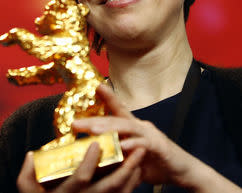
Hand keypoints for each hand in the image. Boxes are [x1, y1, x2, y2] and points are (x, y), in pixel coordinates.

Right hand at [17, 142, 145, 192]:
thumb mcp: (27, 191)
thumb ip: (26, 174)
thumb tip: (31, 154)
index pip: (81, 178)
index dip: (89, 161)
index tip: (96, 143)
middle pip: (110, 186)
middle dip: (126, 167)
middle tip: (137, 148)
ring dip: (133, 175)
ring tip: (141, 156)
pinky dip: (131, 186)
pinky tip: (136, 172)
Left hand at [72, 84, 203, 186]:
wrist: (185, 172)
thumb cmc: (156, 163)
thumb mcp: (132, 158)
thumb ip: (117, 154)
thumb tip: (96, 158)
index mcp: (133, 127)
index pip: (118, 110)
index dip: (108, 97)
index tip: (97, 86)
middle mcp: (141, 126)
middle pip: (115, 120)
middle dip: (93, 121)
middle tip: (74, 123)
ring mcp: (150, 134)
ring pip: (127, 127)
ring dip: (109, 128)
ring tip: (92, 130)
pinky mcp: (159, 147)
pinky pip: (143, 144)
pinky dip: (132, 145)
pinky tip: (121, 146)